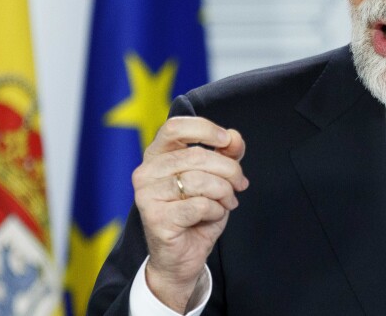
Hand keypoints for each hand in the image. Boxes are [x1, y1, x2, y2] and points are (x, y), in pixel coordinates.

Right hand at [132, 116, 247, 312]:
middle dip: (228, 170)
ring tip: (227, 201)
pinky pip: (199, 205)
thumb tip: (234, 137)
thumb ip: (226, 154)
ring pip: (200, 181)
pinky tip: (212, 216)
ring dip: (224, 192)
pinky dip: (215, 210)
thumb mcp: (216, 178)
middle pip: (196, 156)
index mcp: (157, 155)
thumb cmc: (197, 213)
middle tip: (240, 184)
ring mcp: (147, 195)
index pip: (175, 127)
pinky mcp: (155, 217)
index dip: (205, 129)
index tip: (227, 141)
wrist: (181, 258)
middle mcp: (146, 172)